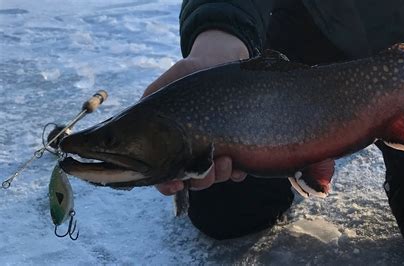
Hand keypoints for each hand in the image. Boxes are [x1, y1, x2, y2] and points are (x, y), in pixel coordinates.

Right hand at [142, 30, 249, 194]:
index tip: (174, 185)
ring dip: (220, 176)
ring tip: (225, 160)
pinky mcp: (238, 147)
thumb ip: (145, 110)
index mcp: (171, 146)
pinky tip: (240, 165)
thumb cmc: (184, 76)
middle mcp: (192, 153)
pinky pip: (239, 169)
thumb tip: (129, 129)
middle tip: (206, 169)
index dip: (166, 186)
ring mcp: (215, 152)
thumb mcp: (159, 91)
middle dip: (200, 181)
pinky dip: (239, 171)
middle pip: (194, 182)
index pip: (165, 176)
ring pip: (216, 177)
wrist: (216, 60)